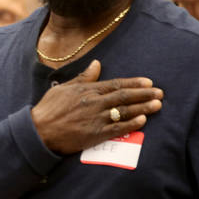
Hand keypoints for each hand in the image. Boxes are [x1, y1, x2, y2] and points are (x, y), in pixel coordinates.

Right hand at [30, 60, 162, 153]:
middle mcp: (94, 103)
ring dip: (143, 108)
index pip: (116, 84)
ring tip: (157, 105)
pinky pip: (116, 129)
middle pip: (124, 97)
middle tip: (160, 93)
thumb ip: (84, 77)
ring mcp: (95, 119)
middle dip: (144, 95)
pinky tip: (142, 121)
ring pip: (124, 112)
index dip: (134, 83)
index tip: (149, 83)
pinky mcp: (94, 135)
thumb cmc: (49, 109)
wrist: (38, 131)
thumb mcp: (64, 88)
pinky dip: (130, 124)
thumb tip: (97, 63)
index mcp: (88, 90)